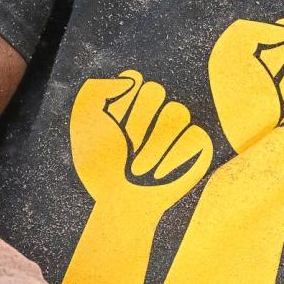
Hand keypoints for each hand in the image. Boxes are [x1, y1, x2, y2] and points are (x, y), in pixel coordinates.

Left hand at [69, 70, 212, 210]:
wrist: (120, 205)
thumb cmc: (101, 166)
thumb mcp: (85, 125)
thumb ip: (97, 89)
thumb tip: (132, 78)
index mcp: (131, 101)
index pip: (137, 79)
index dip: (123, 104)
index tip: (113, 127)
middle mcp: (156, 110)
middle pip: (157, 91)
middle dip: (137, 122)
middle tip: (126, 148)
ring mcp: (179, 127)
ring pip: (178, 111)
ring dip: (154, 145)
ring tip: (139, 169)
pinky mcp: (199, 146)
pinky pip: (195, 135)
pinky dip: (174, 158)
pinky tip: (160, 175)